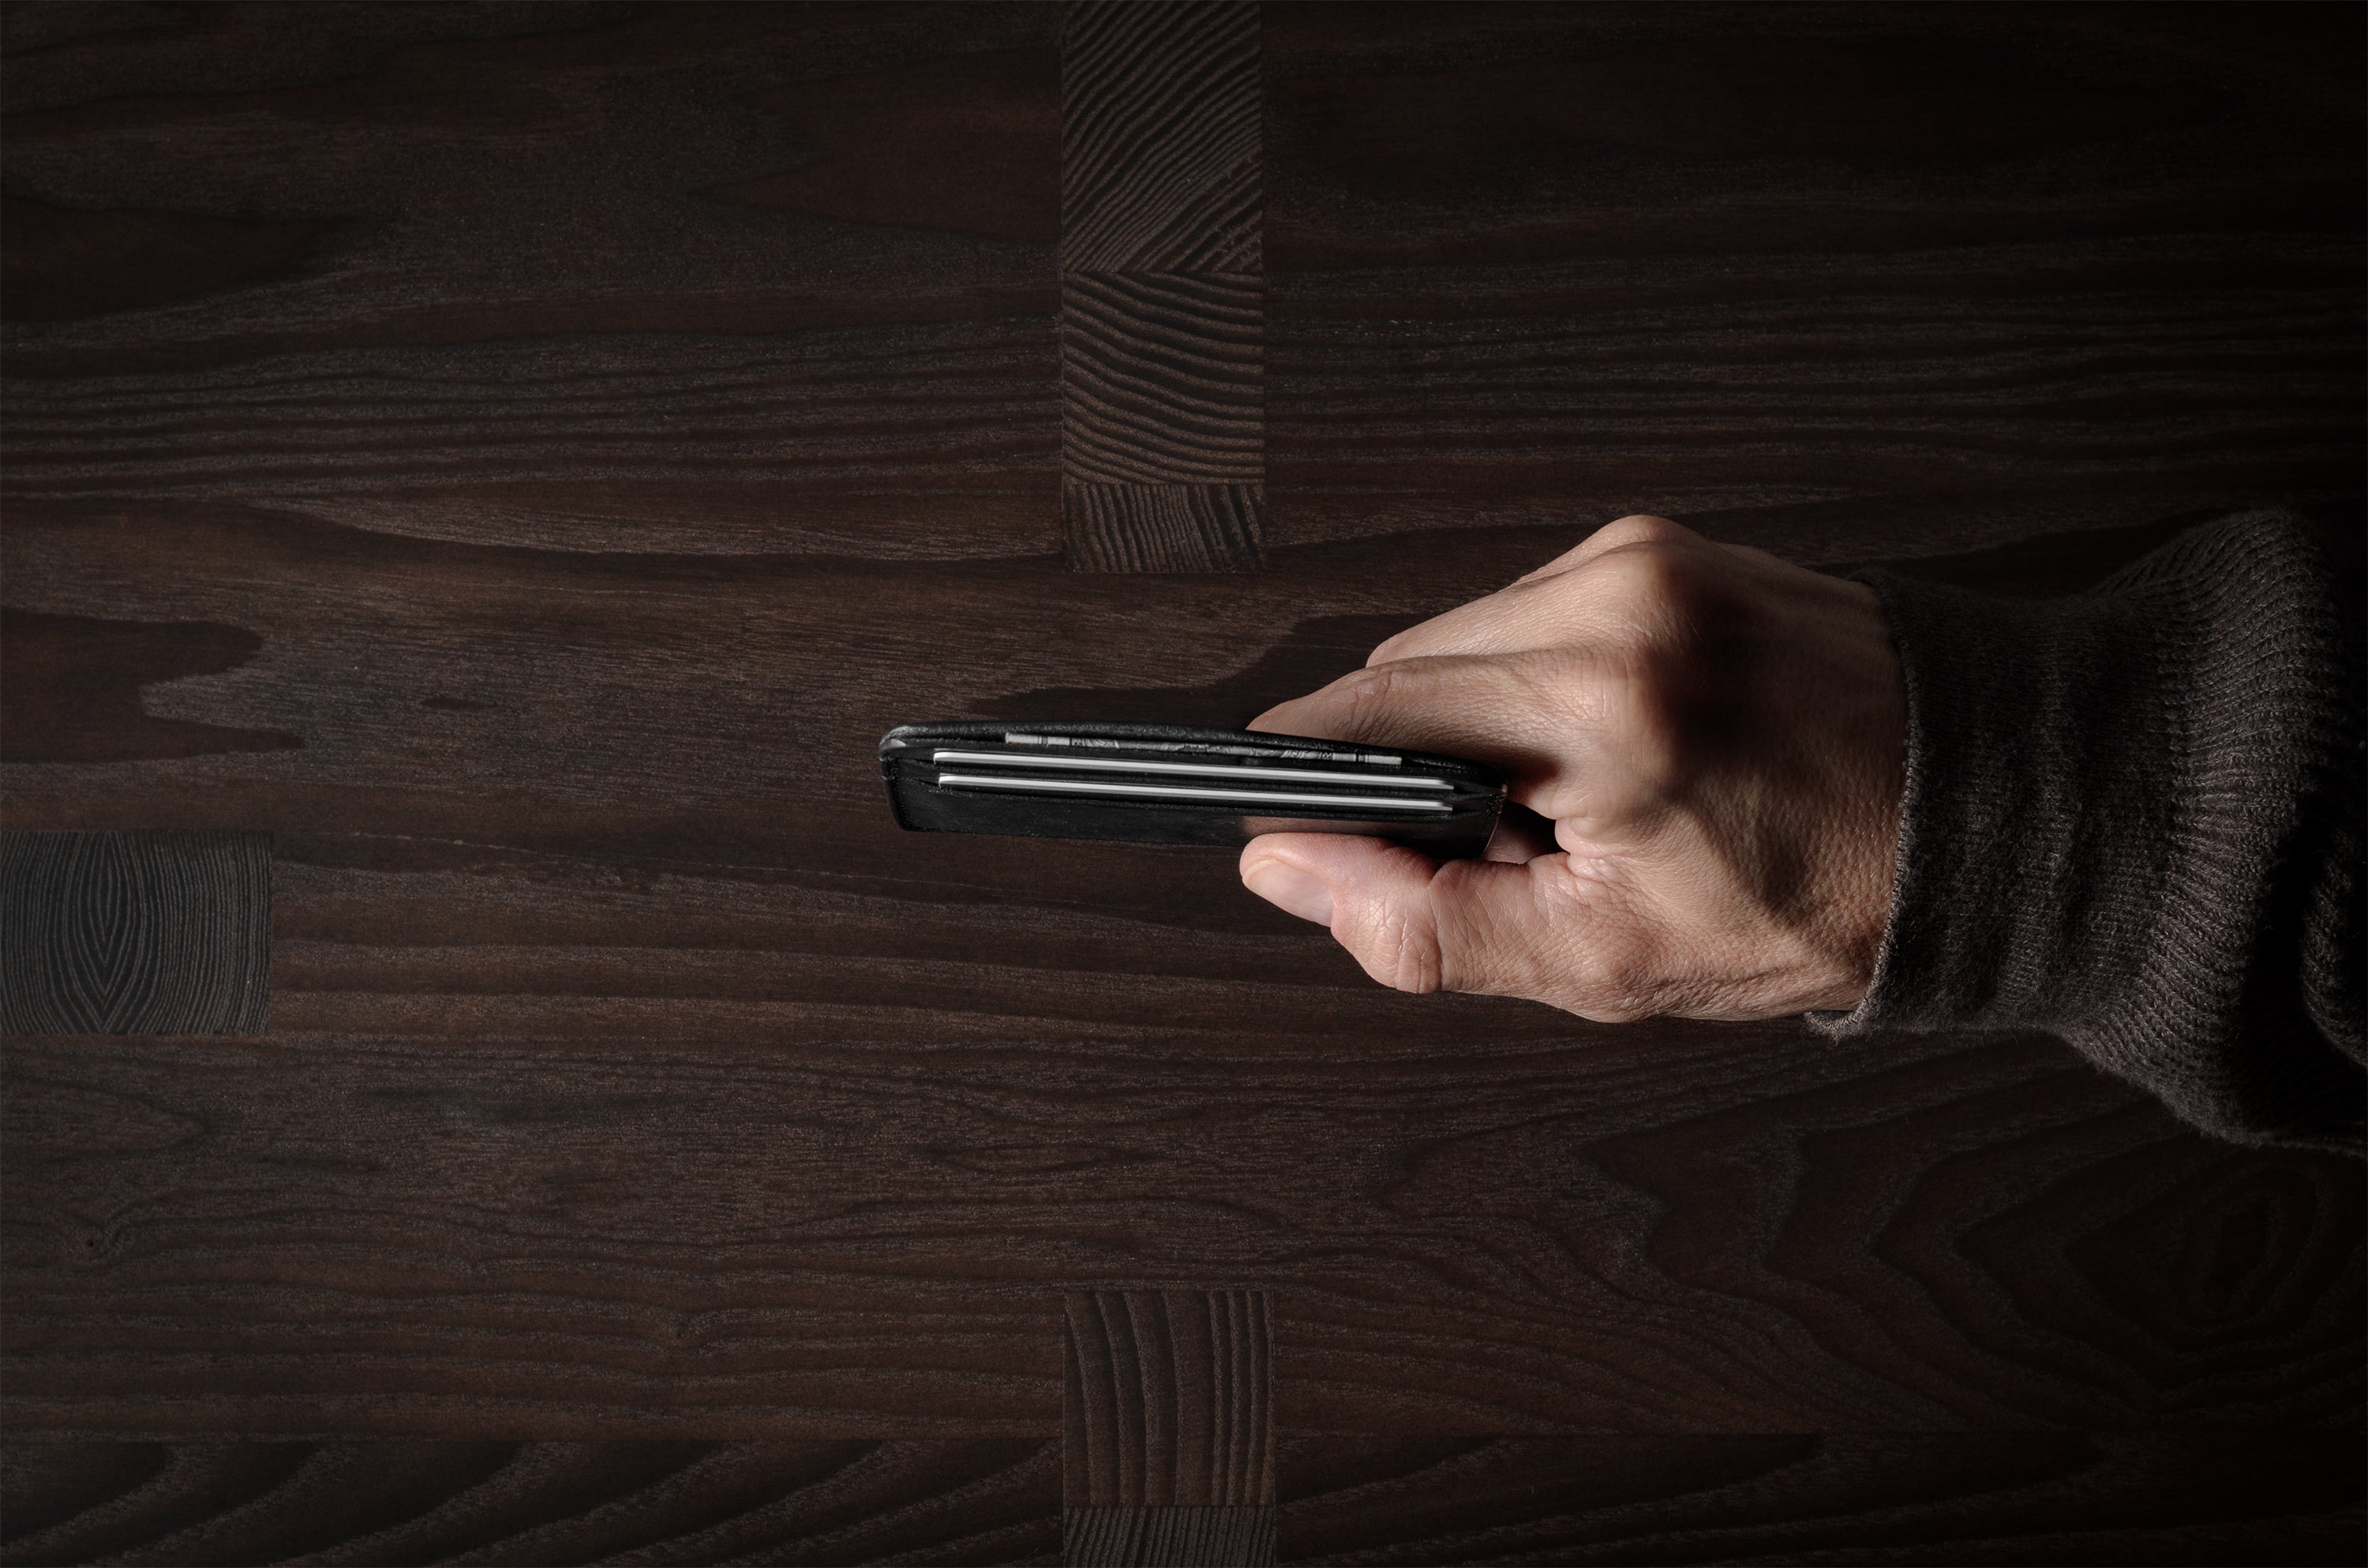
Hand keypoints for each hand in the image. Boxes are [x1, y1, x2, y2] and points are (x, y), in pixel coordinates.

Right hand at [1238, 515, 1907, 1020]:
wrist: (1987, 811)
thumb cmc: (1825, 895)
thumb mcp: (1609, 962)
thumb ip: (1426, 923)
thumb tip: (1293, 871)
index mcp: (1601, 705)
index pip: (1367, 713)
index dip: (1306, 778)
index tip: (1287, 824)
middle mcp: (1616, 598)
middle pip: (1404, 670)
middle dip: (1415, 765)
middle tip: (1506, 848)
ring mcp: (1644, 556)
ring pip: (1464, 637)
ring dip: (1478, 721)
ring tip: (1575, 797)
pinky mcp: (1665, 542)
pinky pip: (1533, 610)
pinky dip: (1538, 682)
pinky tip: (1610, 742)